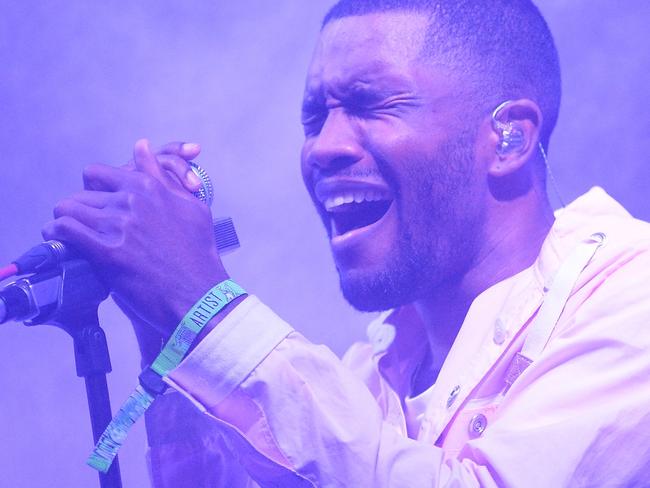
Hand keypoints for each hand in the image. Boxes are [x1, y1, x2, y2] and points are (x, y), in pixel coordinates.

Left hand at [42, 139, 228, 336]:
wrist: (199, 293)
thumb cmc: (198, 253)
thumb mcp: (190, 207)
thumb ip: (161, 175)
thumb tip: (141, 146)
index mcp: (150, 186)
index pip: (100, 174)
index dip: (94, 190)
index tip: (96, 205)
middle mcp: (132, 200)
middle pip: (82, 192)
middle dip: (80, 208)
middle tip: (84, 225)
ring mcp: (119, 225)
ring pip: (68, 208)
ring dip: (65, 220)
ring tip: (68, 234)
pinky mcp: (107, 252)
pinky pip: (65, 230)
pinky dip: (56, 234)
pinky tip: (60, 242)